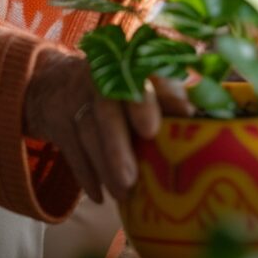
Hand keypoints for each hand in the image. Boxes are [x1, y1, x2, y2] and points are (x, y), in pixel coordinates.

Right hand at [23, 48, 193, 202]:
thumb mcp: (145, 82)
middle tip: (134, 177)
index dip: (166, 92)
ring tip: (123, 194)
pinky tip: (99, 195)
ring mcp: (74, 95)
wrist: (54, 81)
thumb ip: (171, 97)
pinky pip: (70, 148)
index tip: (185, 113)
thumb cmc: (119, 88)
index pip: (150, 73)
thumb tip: (203, 118)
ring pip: (88, 131)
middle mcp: (102, 74)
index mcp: (132, 62)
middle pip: (109, 106)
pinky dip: (85, 174)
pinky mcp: (56, 118)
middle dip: (121, 143)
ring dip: (105, 165)